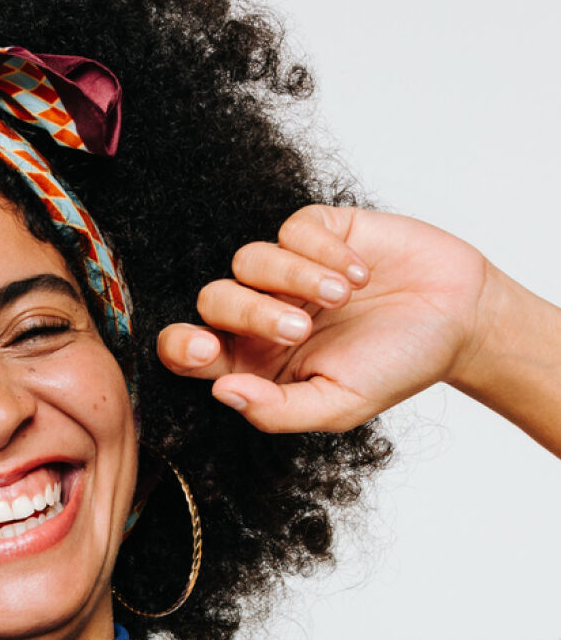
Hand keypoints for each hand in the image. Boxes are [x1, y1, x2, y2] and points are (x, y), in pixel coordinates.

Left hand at [156, 205, 490, 431]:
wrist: (460, 322)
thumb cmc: (395, 368)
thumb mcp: (338, 404)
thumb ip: (276, 410)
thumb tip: (222, 392)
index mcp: (250, 360)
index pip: (185, 351)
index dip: (179, 347)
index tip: (204, 348)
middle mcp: (258, 313)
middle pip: (212, 300)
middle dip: (250, 313)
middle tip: (300, 329)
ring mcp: (285, 269)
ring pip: (247, 259)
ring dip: (294, 278)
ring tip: (342, 298)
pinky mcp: (318, 231)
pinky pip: (293, 228)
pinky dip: (324, 251)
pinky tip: (359, 273)